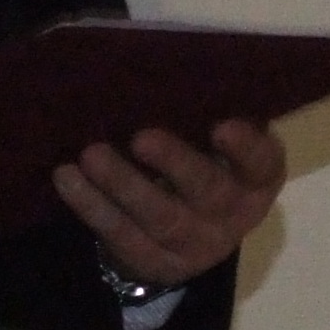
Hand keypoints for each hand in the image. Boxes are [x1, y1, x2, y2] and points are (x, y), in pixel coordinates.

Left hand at [50, 119, 286, 291]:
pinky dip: (92, 205)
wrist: (183, 237)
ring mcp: (195, 245)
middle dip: (176, 164)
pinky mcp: (154, 261)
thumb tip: (165, 67)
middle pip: (209, 192)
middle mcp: (233, 215)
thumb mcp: (212, 144)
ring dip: (123, 185)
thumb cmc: (198, 163)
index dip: (246, 148)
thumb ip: (202, 115)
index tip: (221, 126)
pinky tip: (67, 178)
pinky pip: (122, 236)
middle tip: (141, 138)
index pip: (262, 164)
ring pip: (161, 218)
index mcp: (256, 179)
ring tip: (90, 155)